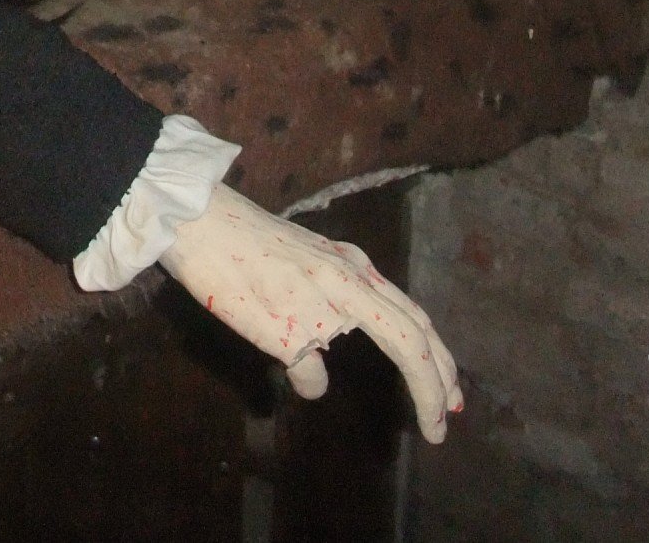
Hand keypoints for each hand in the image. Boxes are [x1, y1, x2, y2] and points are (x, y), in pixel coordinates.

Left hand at [158, 184, 462, 440]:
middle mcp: (357, 269)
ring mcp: (342, 258)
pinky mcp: (323, 254)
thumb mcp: (266, 329)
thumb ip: (304, 361)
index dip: (429, 390)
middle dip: (441, 370)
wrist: (197, 216)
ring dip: (423, 347)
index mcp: (350, 288)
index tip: (436, 432)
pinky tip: (384, 336)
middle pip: (418, 323)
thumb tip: (317, 382)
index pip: (409, 345)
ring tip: (434, 379)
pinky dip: (396, 324)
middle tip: (451, 412)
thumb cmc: (229, 273)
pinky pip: (378, 295)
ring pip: (401, 307)